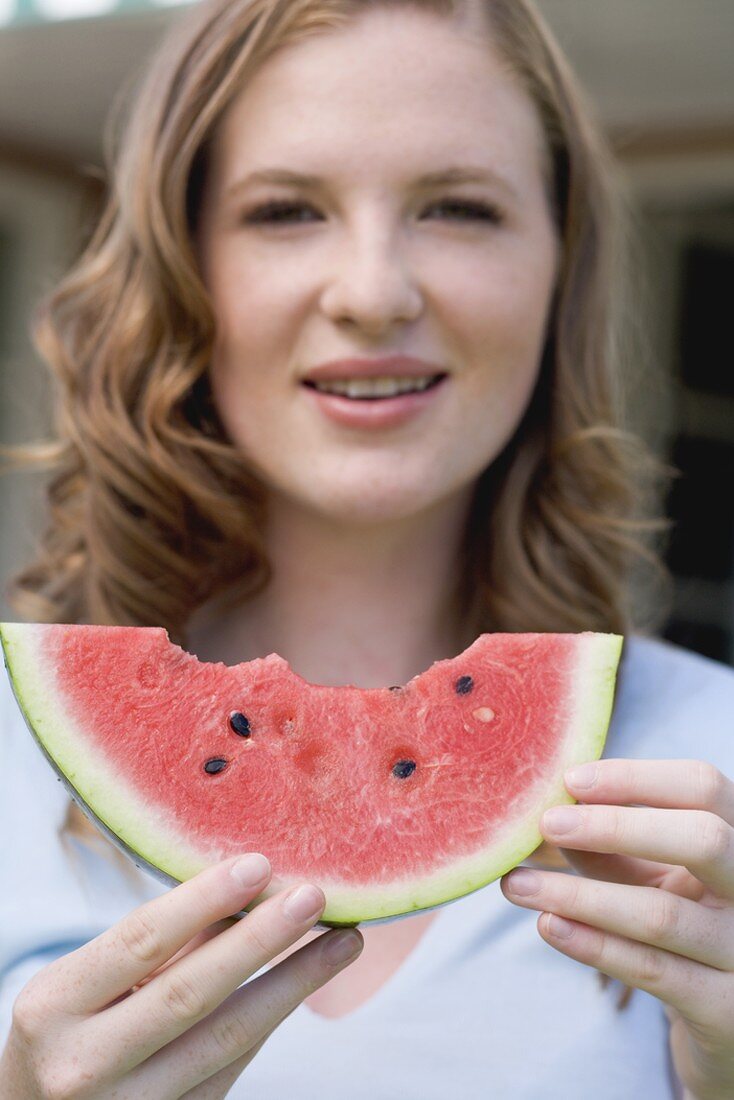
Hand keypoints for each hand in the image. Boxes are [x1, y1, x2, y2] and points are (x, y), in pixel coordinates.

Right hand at [0, 853, 362, 1097]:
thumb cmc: (67, 1028)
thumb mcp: (85, 980)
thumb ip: (159, 940)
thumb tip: (247, 884)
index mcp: (52, 1009)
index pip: (140, 941)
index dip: (204, 900)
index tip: (260, 863)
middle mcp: (84, 1066)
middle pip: (192, 993)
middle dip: (261, 941)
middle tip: (314, 896)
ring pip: (228, 1038)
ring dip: (294, 983)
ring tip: (343, 940)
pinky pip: (232, 1066)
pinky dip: (272, 1016)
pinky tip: (306, 980)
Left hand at [500, 759, 733, 1099]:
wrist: (724, 1015)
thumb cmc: (680, 921)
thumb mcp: (648, 873)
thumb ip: (607, 845)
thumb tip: (542, 815)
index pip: (702, 787)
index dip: (635, 778)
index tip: (570, 780)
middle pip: (702, 840)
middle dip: (616, 827)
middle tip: (546, 824)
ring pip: (662, 915)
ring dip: (579, 896)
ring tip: (516, 884)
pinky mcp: (725, 1007)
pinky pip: (652, 970)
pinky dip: (594, 945)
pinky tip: (548, 925)